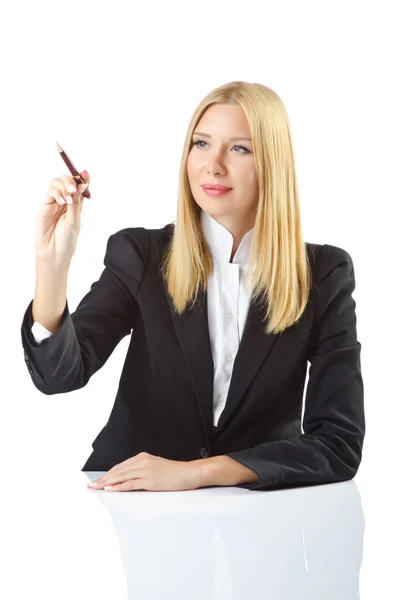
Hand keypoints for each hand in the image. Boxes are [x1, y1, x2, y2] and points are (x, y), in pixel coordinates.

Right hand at [35, 170, 89, 264]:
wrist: (54, 253)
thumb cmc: (66, 240)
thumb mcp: (75, 220)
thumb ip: (77, 202)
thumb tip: (83, 185)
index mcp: (75, 205)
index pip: (78, 186)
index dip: (82, 178)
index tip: (85, 173)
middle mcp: (64, 201)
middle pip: (66, 180)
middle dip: (71, 180)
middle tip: (74, 189)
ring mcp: (53, 203)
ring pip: (56, 182)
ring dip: (64, 186)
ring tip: (68, 200)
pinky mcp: (44, 206)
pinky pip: (49, 192)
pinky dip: (57, 194)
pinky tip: (62, 203)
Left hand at [87, 452, 201, 491]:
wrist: (189, 472)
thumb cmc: (176, 472)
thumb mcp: (157, 466)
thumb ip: (144, 468)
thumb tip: (132, 477)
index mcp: (143, 457)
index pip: (120, 466)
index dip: (108, 473)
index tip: (99, 479)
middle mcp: (142, 462)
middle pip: (118, 471)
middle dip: (103, 479)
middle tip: (91, 485)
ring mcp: (145, 470)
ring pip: (121, 476)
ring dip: (106, 483)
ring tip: (96, 488)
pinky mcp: (149, 480)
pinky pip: (130, 484)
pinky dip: (118, 487)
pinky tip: (110, 489)